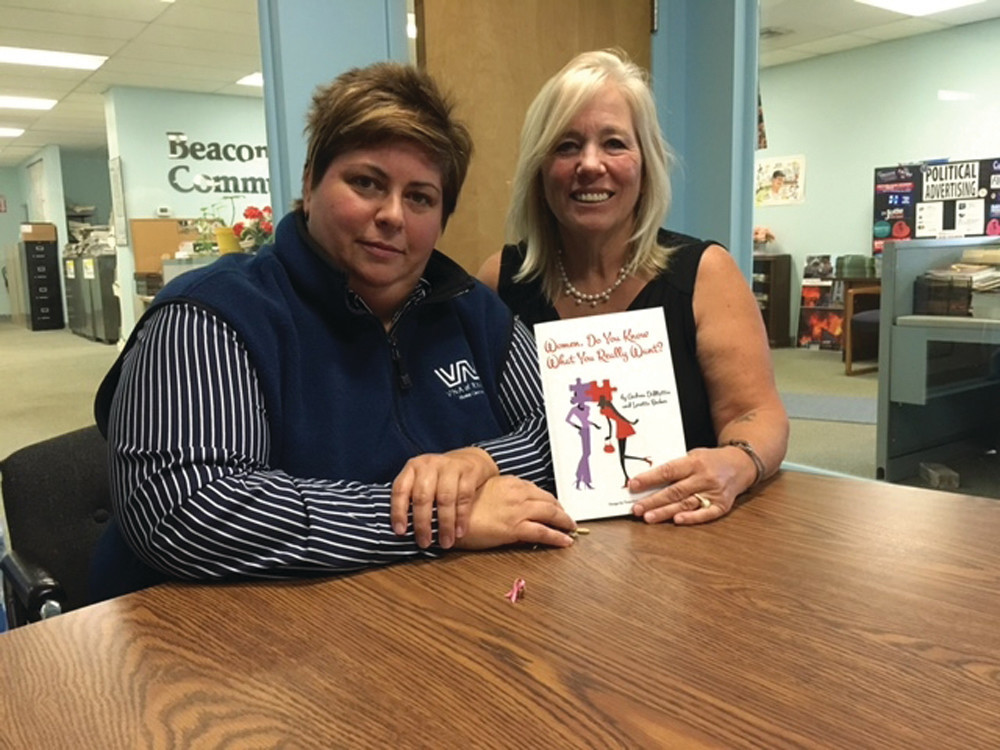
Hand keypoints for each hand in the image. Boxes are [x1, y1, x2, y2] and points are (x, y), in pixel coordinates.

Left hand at [391, 447, 497, 548]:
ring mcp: (450, 466)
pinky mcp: (469, 471)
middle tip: (424, 543)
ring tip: (446, 542)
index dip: (398, 512)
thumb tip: (401, 532)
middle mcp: (429, 464)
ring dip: (444, 524)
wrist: (468, 460)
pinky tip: (460, 532)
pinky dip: (462, 517)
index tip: (400, 532)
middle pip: (422, 496)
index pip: (400, 489)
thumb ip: (411, 499)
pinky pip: (464, 497)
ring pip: (445, 498)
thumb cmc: (439, 477)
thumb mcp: (422, 481)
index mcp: (412, 467)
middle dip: (422, 523)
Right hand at [455, 475, 575, 549]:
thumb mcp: (484, 494)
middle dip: (561, 510)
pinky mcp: (515, 527)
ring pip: (550, 514)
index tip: (555, 506)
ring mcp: (517, 510)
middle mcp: (517, 493)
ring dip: (564, 522)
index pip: (536, 490)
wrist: (449, 516)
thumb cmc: (461, 507)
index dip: (549, 500)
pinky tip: (566, 541)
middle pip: (548, 500)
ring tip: (571, 529)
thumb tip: (512, 506)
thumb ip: (501, 496)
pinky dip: (557, 536)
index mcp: (508, 482)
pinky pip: (543, 532)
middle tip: (568, 519)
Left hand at [627, 446, 750, 524]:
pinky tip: (677, 520)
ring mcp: (714, 492)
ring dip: (665, 512)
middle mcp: (704, 477)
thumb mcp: (693, 455)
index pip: (668, 471)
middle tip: (636, 508)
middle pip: (674, 491)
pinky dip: (691, 518)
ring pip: (686, 504)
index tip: (633, 485)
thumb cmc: (711, 460)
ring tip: (648, 518)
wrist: (741, 464)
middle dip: (653, 501)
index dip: (649, 479)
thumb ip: (675, 467)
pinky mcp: (722, 505)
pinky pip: (706, 514)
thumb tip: (648, 481)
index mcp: (694, 462)